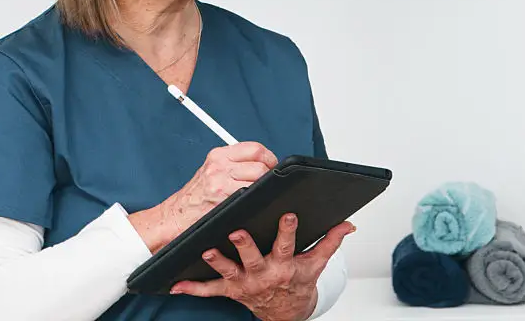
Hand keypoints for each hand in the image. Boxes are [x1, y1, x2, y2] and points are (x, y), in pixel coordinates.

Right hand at [129, 142, 278, 251]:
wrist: (173, 216)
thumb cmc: (195, 198)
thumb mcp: (212, 172)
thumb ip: (233, 164)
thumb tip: (263, 164)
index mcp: (218, 155)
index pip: (255, 148)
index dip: (269, 158)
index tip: (271, 167)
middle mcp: (219, 165)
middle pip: (260, 162)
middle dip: (269, 174)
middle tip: (266, 184)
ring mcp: (220, 181)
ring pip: (258, 177)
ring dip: (262, 188)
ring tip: (257, 195)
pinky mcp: (221, 197)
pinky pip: (250, 194)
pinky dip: (254, 199)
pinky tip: (249, 204)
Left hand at [170, 213, 355, 320]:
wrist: (286, 312)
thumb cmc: (298, 282)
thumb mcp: (316, 262)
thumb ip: (330, 241)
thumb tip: (348, 224)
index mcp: (285, 264)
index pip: (287, 244)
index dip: (288, 229)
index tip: (288, 214)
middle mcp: (264, 274)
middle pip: (253, 257)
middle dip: (244, 245)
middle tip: (236, 231)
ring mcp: (245, 283)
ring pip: (229, 270)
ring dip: (217, 261)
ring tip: (206, 250)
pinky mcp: (231, 290)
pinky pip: (210, 290)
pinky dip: (192, 288)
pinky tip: (176, 284)